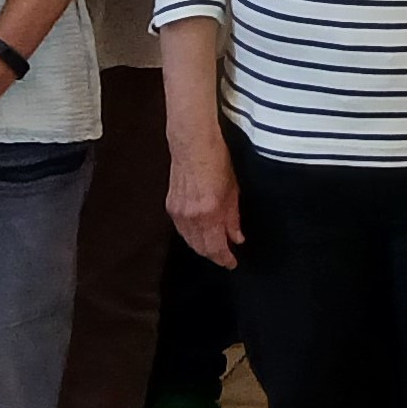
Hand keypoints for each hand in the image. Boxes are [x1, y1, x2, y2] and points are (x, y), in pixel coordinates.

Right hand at [167, 119, 243, 268]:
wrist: (193, 144)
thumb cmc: (217, 161)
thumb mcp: (233, 190)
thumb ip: (233, 218)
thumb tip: (236, 238)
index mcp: (209, 212)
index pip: (215, 247)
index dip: (224, 259)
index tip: (232, 263)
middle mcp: (190, 216)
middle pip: (200, 248)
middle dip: (213, 255)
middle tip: (225, 257)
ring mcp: (178, 212)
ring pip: (189, 240)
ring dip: (202, 247)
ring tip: (215, 248)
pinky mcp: (170, 206)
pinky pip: (181, 230)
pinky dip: (191, 235)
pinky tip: (200, 234)